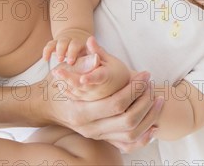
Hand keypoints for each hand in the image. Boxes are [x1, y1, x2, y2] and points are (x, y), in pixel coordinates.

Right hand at [35, 40, 163, 152]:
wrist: (45, 105)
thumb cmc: (57, 85)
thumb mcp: (64, 71)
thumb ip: (81, 64)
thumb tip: (95, 57)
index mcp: (81, 112)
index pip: (116, 104)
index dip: (135, 88)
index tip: (145, 74)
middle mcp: (90, 129)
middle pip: (127, 121)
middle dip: (145, 102)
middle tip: (152, 86)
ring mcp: (97, 137)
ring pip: (131, 135)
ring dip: (149, 117)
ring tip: (158, 99)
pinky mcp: (102, 140)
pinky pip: (127, 145)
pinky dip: (144, 138)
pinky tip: (154, 125)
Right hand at [43, 29, 90, 64]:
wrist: (77, 40)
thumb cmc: (85, 53)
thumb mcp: (90, 55)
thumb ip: (91, 58)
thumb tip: (96, 62)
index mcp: (79, 43)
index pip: (75, 45)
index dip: (72, 52)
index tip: (71, 62)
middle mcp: (70, 41)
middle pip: (65, 42)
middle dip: (62, 51)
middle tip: (61, 60)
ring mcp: (61, 42)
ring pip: (57, 42)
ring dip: (56, 51)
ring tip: (57, 61)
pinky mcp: (54, 45)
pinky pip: (49, 46)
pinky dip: (46, 52)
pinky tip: (46, 60)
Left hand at [52, 37, 129, 101]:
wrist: (121, 87)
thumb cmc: (116, 70)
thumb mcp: (109, 59)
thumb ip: (97, 50)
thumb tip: (89, 39)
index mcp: (105, 76)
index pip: (97, 78)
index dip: (90, 79)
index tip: (83, 79)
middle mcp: (98, 89)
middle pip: (81, 85)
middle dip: (68, 78)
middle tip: (56, 70)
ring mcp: (91, 96)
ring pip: (76, 91)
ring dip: (64, 83)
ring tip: (54, 74)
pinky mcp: (87, 99)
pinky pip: (74, 96)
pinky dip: (66, 90)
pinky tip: (58, 83)